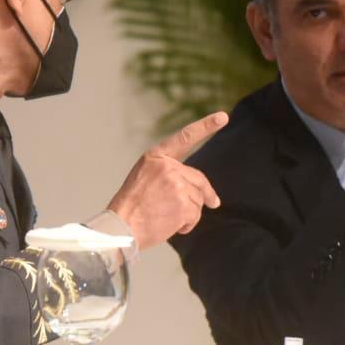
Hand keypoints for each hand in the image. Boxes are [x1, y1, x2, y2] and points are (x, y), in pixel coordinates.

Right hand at [107, 111, 228, 249]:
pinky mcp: (182, 204)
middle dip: (207, 194)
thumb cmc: (132, 205)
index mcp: (156, 157)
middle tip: (214, 203)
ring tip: (167, 218)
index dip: (206, 126)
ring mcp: (176, 184)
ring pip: (198, 199)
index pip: (185, 137)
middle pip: (199, 180)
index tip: (223, 117)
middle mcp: (168, 167)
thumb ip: (169, 174)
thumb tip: (205, 193)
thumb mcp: (145, 177)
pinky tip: (172, 226)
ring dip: (190, 213)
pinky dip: (188, 224)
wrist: (121, 227)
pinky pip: (195, 215)